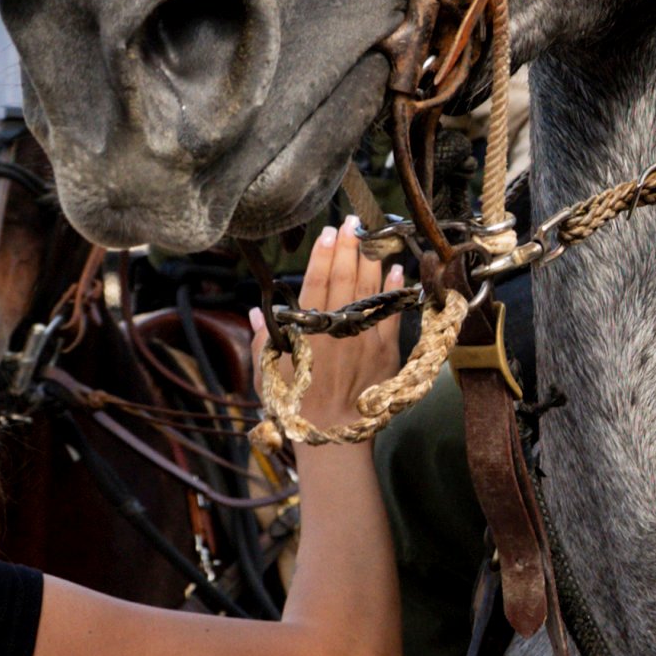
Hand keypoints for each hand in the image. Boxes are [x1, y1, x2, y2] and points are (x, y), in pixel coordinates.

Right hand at [266, 224, 406, 438]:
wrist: (331, 433)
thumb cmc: (294, 404)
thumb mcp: (268, 371)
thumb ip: (264, 337)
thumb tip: (258, 310)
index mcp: (307, 331)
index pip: (315, 283)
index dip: (323, 255)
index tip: (329, 232)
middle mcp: (337, 329)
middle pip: (344, 279)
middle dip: (349, 248)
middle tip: (353, 222)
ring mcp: (365, 339)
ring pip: (369, 291)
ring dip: (371, 261)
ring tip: (373, 237)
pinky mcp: (387, 352)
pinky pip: (393, 315)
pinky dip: (395, 292)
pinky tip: (397, 270)